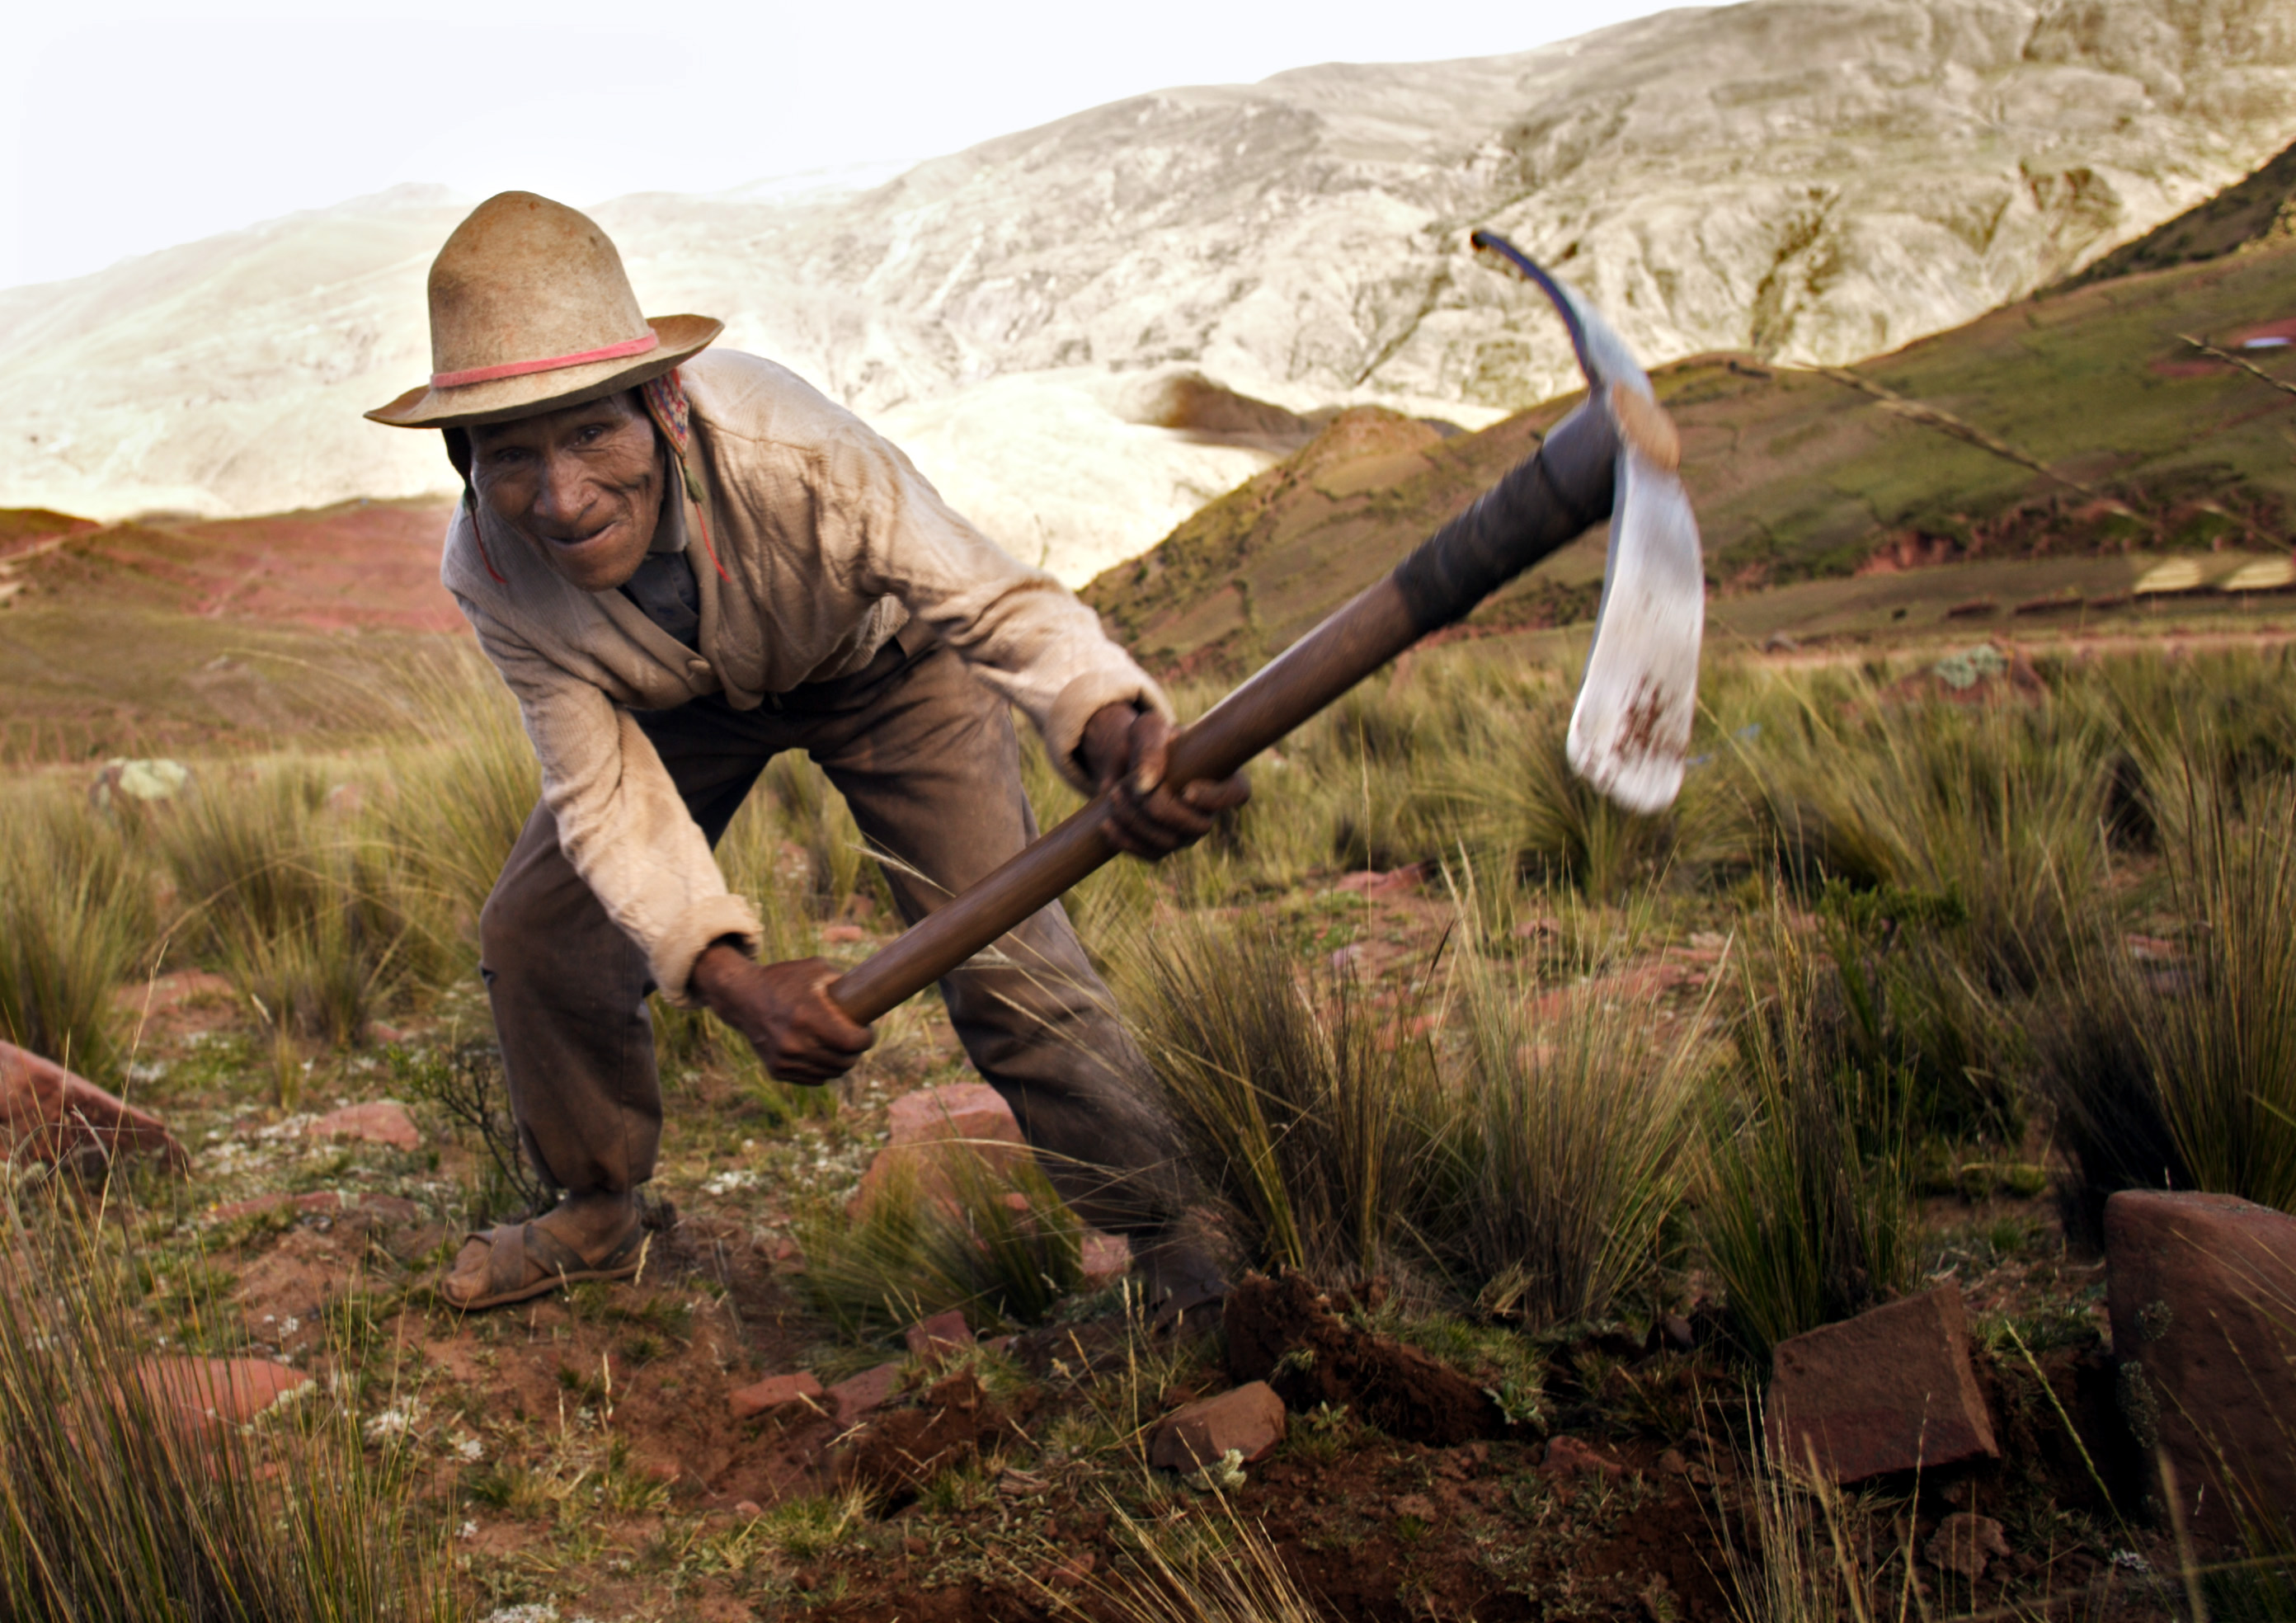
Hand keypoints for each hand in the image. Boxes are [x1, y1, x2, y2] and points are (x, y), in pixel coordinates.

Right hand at [690, 944, 873, 1083]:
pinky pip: (815, 1079)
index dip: (866, 1038)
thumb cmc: (784, 979)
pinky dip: (823, 1069)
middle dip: (856, 1051)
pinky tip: (822, 1054)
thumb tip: (869, 993)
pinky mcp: (777, 1070)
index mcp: (807, 1017)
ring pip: (832, 1073)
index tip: (867, 1030)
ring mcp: (785, 1060)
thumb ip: (843, 981)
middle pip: (845, 1061)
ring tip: (841, 1046)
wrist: (743, 997)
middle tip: (855, 1038)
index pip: (852, 1043)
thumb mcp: (815, 969)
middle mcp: (795, 1043)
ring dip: (841, 1062)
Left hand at [1079, 703, 1251, 859]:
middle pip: (1199, 826)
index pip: (1237, 793)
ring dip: (1138, 822)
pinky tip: (1107, 822)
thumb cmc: (1148, 739)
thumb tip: (1146, 786)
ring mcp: (1187, 833)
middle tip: (1131, 786)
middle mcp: (1209, 811)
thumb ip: (1149, 749)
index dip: (1216, 798)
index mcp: (1220, 776)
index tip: (1186, 790)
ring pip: (1171, 843)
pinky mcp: (1163, 846)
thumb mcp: (1146, 730)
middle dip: (1161, 809)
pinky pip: (1151, 854)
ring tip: (1115, 794)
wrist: (1128, 760)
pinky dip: (1126, 841)